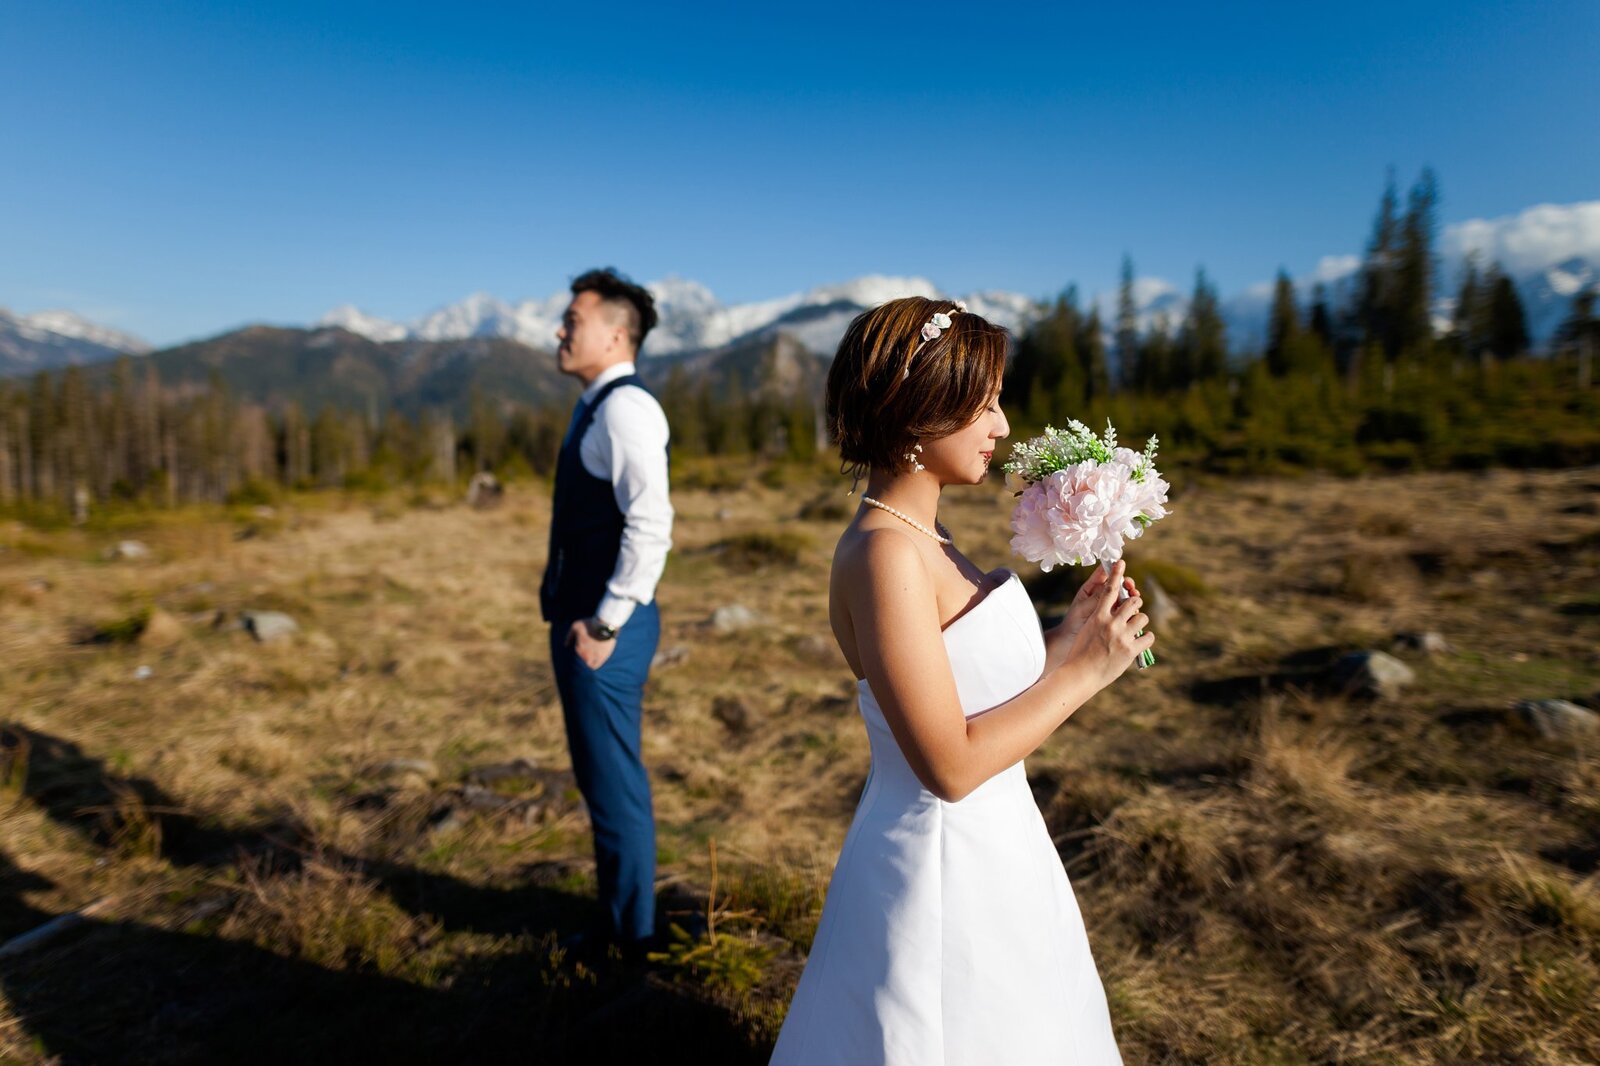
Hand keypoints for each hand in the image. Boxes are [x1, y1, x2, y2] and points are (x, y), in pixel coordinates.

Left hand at [567, 619, 616, 669]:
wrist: (604, 625)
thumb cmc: (590, 624)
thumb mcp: (575, 626)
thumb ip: (569, 636)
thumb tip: (566, 644)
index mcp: (578, 648)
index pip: (578, 652)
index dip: (582, 648)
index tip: (587, 643)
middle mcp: (585, 655)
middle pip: (584, 658)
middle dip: (586, 654)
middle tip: (592, 647)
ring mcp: (594, 657)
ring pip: (589, 664)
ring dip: (591, 660)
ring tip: (595, 654)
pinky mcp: (602, 657)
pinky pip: (596, 665)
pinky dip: (596, 664)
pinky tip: (598, 659)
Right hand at [1059, 560, 1153, 690]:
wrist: (1080, 675)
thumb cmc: (1080, 653)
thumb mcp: (1086, 630)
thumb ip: (1099, 619)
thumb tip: (1111, 612)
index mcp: (1098, 616)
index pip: (1109, 590)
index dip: (1116, 574)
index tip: (1121, 562)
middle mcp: (1111, 623)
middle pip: (1133, 602)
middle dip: (1136, 604)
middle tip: (1134, 611)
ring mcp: (1122, 636)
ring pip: (1143, 618)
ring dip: (1140, 623)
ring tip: (1134, 631)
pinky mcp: (1131, 650)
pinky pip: (1149, 637)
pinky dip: (1146, 639)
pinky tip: (1139, 644)